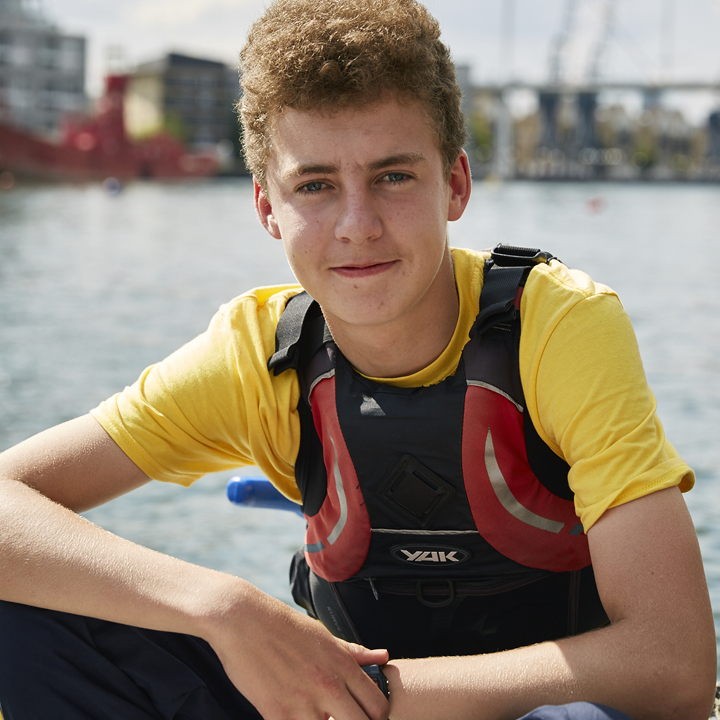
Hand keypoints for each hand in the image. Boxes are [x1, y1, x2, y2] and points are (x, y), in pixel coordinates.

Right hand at [206, 580, 389, 719]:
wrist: (241, 619)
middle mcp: (328, 684)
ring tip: (316, 715)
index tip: (364, 715)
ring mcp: (303, 702)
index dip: (376, 716)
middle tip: (341, 718)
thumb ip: (353, 652)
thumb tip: (383, 656)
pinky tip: (293, 716)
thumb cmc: (282, 624)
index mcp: (341, 664)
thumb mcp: (322, 635)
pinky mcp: (276, 714)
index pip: (378, 705)